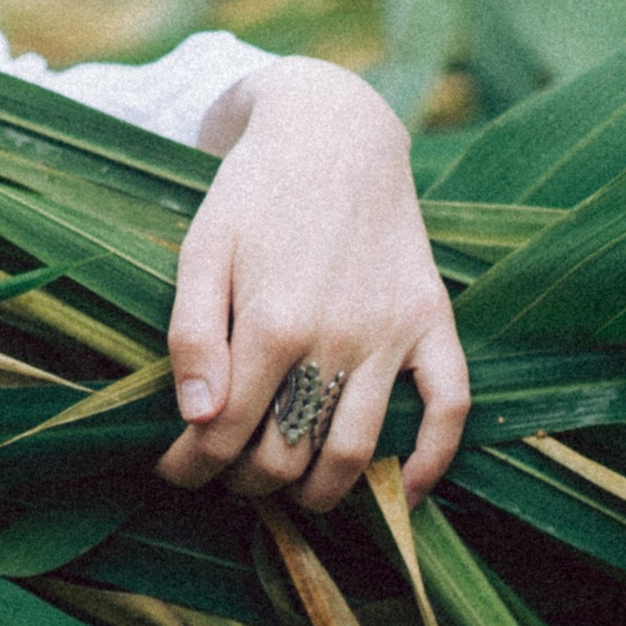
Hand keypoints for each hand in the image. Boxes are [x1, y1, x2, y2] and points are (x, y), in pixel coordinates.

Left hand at [157, 59, 467, 512]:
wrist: (332, 133)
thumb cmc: (253, 192)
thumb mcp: (201, 248)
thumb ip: (192, 334)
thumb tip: (199, 420)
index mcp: (271, 321)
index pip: (226, 433)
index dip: (193, 465)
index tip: (175, 471)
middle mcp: (336, 336)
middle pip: (290, 453)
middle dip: (249, 481)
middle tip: (229, 476)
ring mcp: (391, 332)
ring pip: (359, 450)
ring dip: (322, 492)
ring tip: (292, 493)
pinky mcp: (431, 319)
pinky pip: (449, 406)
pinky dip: (434, 461)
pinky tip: (407, 491)